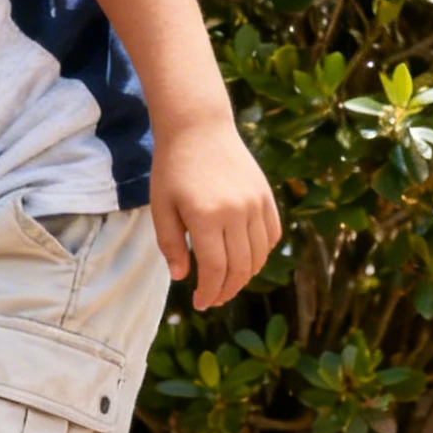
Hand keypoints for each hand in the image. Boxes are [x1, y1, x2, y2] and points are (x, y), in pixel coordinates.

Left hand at [150, 118, 280, 309]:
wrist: (199, 128)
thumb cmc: (173, 168)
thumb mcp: (161, 207)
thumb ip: (171, 244)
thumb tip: (182, 277)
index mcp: (206, 217)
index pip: (215, 270)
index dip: (209, 292)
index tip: (200, 304)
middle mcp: (236, 212)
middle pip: (239, 268)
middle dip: (226, 290)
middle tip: (213, 299)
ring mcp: (255, 204)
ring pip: (259, 256)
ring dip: (245, 276)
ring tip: (228, 283)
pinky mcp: (266, 196)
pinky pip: (271, 235)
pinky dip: (261, 253)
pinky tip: (245, 259)